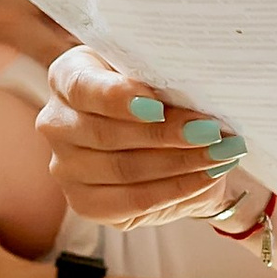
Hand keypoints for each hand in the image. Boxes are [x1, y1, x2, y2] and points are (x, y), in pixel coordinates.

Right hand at [37, 44, 248, 228]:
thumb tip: (194, 94)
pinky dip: (175, 189)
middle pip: (107, 133)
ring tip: (220, 153)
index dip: (118, 98)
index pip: (83, 87)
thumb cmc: (161, 94)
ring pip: (124, 170)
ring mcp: (65, 167)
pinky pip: (132, 201)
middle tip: (211, 130)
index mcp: (67, 77)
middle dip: (166, 133)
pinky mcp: (85, 204)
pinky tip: (206, 177)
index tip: (157, 105)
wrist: (168, 139)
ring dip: (180, 162)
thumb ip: (163, 77)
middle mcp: (56, 123)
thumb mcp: (159, 74)